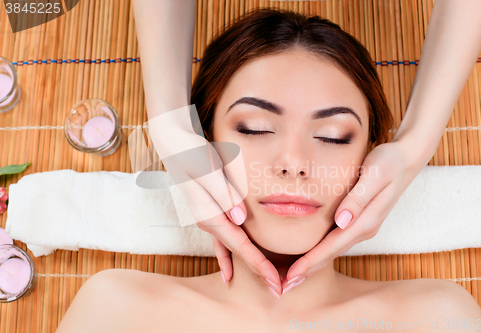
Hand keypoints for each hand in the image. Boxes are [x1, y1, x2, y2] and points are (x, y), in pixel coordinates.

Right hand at [131, 107, 281, 293]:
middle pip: (238, 252)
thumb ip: (225, 194)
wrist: (173, 143)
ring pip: (232, 247)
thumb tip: (241, 219)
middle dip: (259, 271)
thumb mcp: (208, 169)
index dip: (259, 266)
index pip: (239, 246)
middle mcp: (208, 220)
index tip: (275, 283)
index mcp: (210, 214)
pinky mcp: (210, 211)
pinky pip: (223, 239)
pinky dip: (229, 256)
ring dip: (249, 264)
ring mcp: (208, 217)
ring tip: (266, 281)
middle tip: (279, 290)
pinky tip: (230, 271)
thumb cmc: (192, 153)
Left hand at [280, 139, 425, 291]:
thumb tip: (342, 220)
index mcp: (366, 220)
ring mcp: (362, 227)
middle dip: (308, 270)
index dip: (311, 261)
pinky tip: (308, 257)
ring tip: (292, 277)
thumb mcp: (374, 174)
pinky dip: (321, 252)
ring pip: (333, 250)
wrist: (404, 161)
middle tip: (285, 286)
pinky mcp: (358, 222)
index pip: (333, 246)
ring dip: (313, 265)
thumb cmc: (388, 163)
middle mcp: (364, 229)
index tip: (292, 275)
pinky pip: (336, 242)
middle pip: (331, 254)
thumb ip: (359, 197)